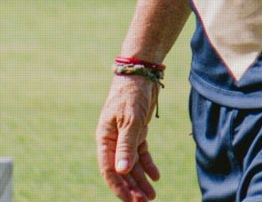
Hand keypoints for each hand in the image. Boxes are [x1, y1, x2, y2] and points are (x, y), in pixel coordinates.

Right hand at [96, 76, 161, 201]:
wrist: (141, 73)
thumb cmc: (131, 95)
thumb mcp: (130, 121)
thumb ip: (126, 146)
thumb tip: (122, 171)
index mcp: (104, 138)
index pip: (108, 169)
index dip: (118, 187)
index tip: (130, 201)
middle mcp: (113, 140)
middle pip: (121, 170)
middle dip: (132, 187)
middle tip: (145, 201)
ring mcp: (125, 136)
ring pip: (132, 164)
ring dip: (141, 180)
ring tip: (152, 195)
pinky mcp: (137, 131)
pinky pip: (141, 153)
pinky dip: (148, 165)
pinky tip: (156, 176)